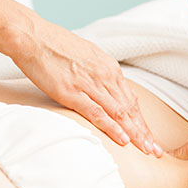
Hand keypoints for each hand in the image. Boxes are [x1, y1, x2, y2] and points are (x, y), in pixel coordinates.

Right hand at [8, 18, 162, 156]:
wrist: (32, 36)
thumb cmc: (53, 45)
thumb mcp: (84, 56)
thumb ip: (96, 73)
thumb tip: (102, 87)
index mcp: (108, 67)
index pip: (131, 100)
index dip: (141, 121)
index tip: (149, 137)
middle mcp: (104, 75)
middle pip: (130, 109)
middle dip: (144, 132)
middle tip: (156, 151)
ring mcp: (89, 84)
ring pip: (119, 113)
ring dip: (135, 134)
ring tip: (146, 151)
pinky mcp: (72, 92)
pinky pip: (97, 113)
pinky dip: (112, 127)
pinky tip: (123, 140)